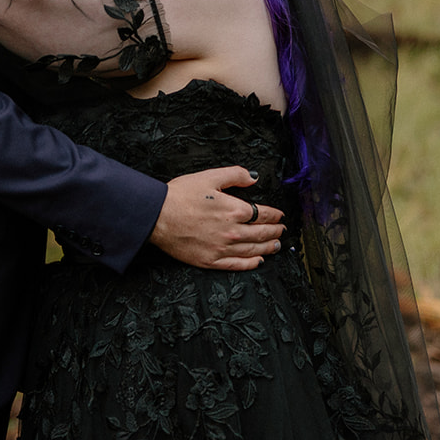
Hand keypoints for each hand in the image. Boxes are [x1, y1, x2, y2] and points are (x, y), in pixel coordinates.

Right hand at [148, 166, 285, 270]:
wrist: (157, 216)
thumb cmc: (179, 196)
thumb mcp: (208, 176)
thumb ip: (235, 175)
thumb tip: (253, 177)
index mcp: (233, 210)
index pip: (263, 214)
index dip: (275, 215)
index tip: (280, 215)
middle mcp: (232, 232)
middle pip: (261, 234)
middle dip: (275, 232)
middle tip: (282, 231)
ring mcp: (222, 248)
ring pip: (253, 250)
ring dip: (268, 248)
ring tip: (276, 246)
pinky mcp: (210, 261)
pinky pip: (237, 265)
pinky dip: (250, 264)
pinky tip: (258, 261)